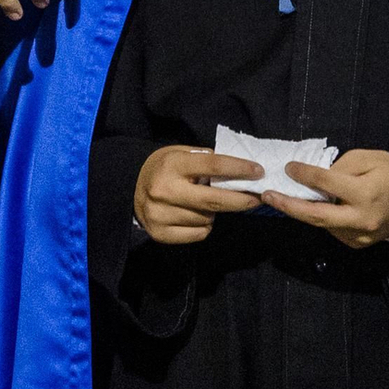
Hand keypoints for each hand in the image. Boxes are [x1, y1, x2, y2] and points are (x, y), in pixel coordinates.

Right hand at [134, 145, 263, 243]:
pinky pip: (198, 234)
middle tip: (257, 197)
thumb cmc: (164, 167)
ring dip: (215, 212)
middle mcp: (166, 190)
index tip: (258, 171)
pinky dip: (204, 226)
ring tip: (205, 202)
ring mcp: (162, 214)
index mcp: (172, 164)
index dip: (238, 168)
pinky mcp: (161, 234)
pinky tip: (195, 215)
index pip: (212, 166)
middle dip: (241, 200)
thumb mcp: (180, 153)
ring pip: (207, 219)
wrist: (131, 186)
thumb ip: (205, 161)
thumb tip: (238, 171)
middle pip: (214, 200)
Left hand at [267, 150, 388, 247]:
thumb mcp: (369, 158)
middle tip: (267, 195)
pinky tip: (310, 207)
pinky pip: (334, 231)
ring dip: (302, 212)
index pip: (327, 184)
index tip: (289, 167)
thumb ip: (341, 167)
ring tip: (282, 197)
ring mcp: (360, 236)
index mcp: (364, 194)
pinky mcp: (359, 244)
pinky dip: (320, 218)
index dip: (305, 174)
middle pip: (317, 216)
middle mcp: (360, 219)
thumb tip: (316, 175)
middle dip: (289, 206)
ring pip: (324, 225)